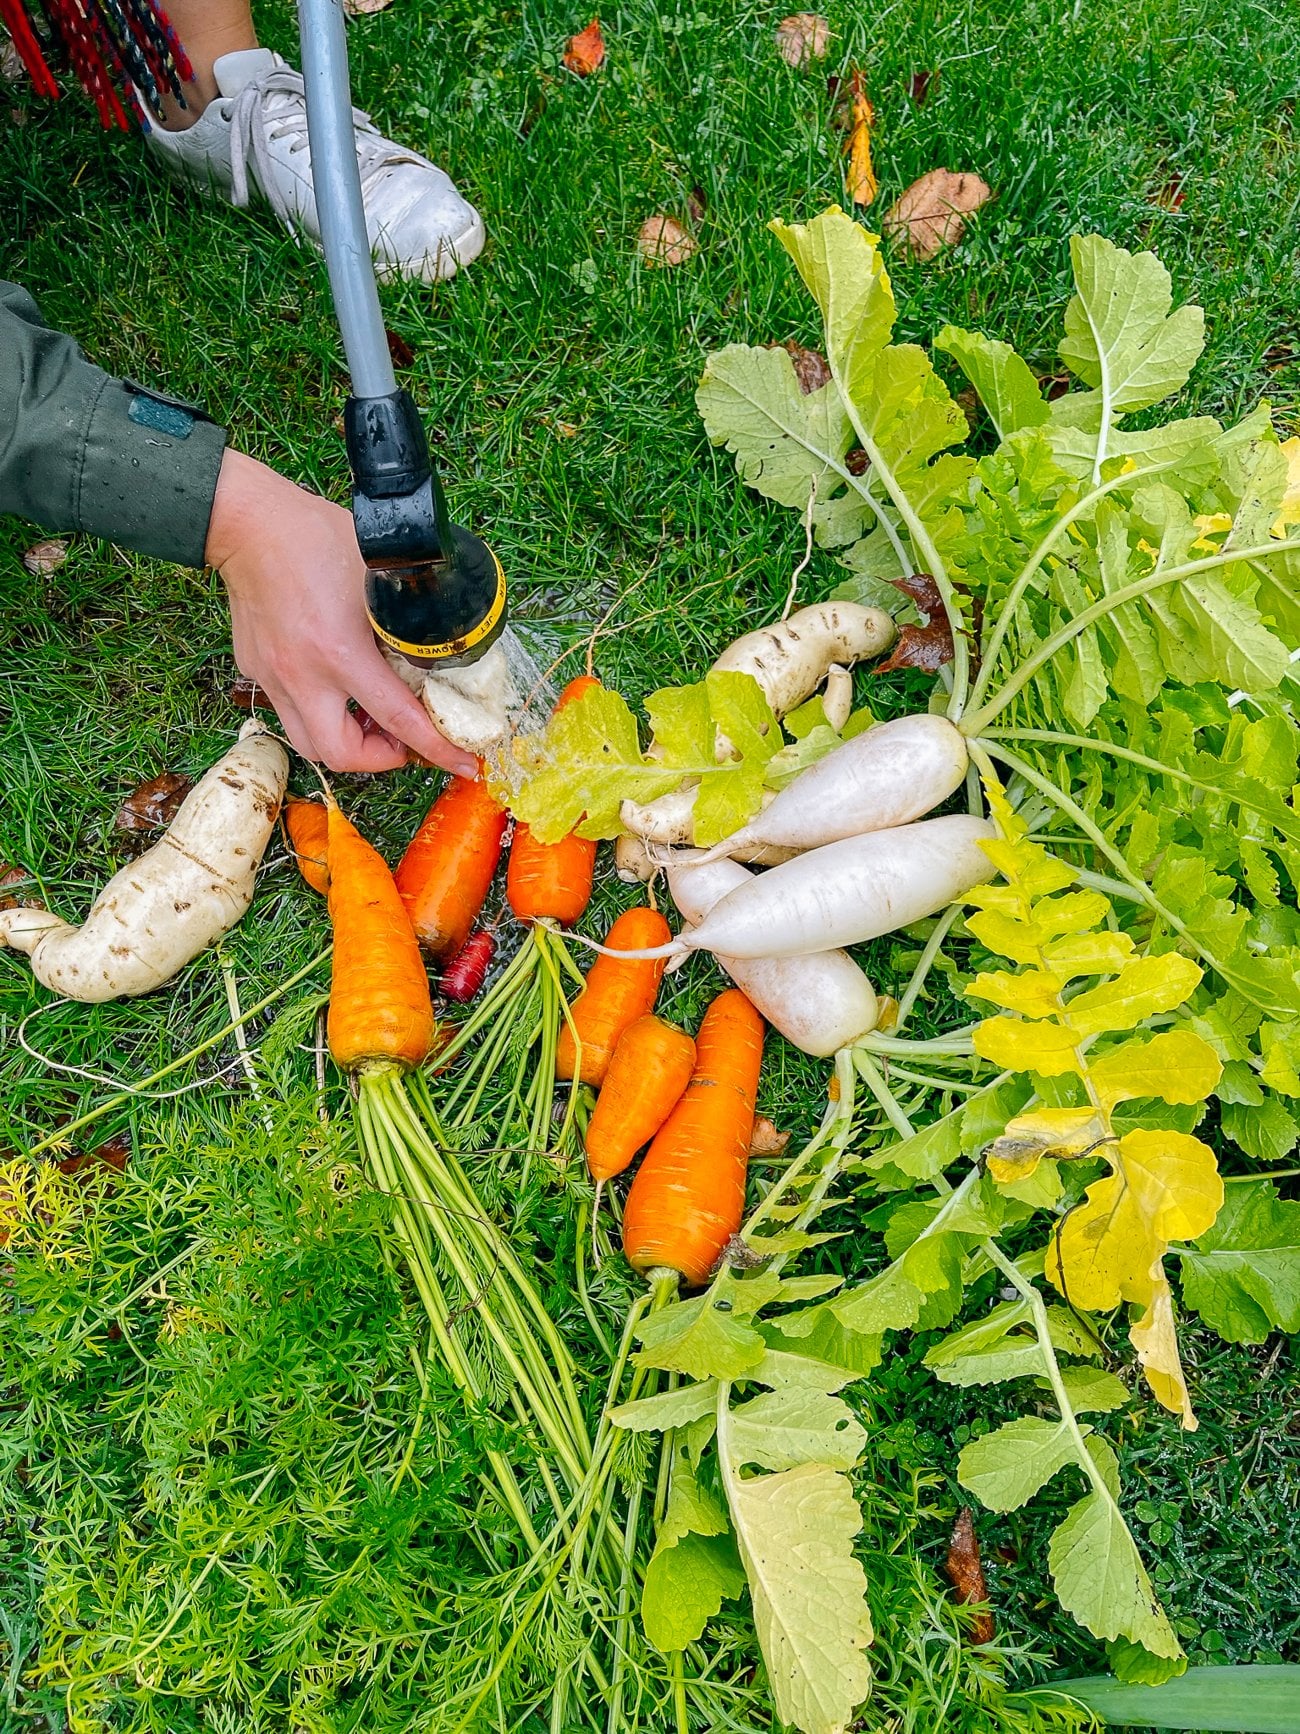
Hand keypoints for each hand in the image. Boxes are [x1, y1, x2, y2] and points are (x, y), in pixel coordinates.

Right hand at [206, 449, 476, 775]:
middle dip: (380, 758)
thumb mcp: (382, 572)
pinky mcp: (256, 670)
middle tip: (404, 738)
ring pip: (310, 743)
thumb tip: (443, 647)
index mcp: (340, 652)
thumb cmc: (315, 537)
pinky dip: (320, 714)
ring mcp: (273, 677)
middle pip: (342, 755)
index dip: (437, 749)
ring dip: (348, 743)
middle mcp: (303, 675)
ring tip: (371, 717)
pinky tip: (337, 688)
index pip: (399, 720)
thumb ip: (412, 614)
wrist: (248, 523)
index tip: (463, 764)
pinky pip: (289, 711)